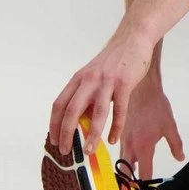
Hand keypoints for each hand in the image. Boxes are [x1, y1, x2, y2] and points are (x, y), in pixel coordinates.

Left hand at [49, 26, 155, 155]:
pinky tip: (113, 138)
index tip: (55, 140)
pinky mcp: (124, 83)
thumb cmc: (115, 59)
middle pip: (72, 110)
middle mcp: (89, 80)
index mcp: (79, 78)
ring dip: (92, 135)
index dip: (54, 124)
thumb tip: (83, 121)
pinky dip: (116, 126)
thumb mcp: (95, 75)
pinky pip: (119, 109)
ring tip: (89, 151)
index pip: (60, 104)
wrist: (133, 38)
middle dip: (66, 133)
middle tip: (66, 151)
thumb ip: (88, 95)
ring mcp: (107, 81)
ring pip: (97, 113)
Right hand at [119, 76, 185, 178]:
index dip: (145, 186)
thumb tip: (180, 158)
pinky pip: (119, 151)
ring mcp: (122, 140)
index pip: (143, 174)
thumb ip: (175, 144)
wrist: (140, 87)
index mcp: (144, 148)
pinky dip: (122, 158)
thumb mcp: (169, 126)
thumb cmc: (156, 106)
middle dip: (129, 184)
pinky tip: (127, 159)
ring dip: (125, 172)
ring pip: (121, 162)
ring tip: (129, 182)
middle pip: (127, 173)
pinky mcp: (119, 133)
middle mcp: (131, 147)